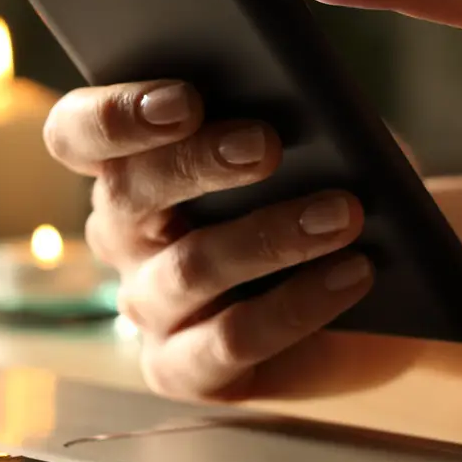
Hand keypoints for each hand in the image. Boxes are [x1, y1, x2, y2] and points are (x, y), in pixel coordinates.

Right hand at [43, 81, 376, 398]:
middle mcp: (123, 236)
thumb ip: (285, 108)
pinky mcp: (186, 370)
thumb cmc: (330, 186)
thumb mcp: (312, 136)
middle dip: (197, 162)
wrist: (383, 283)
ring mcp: (148, 308)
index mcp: (130, 164)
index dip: (114, 116)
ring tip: (343, 212)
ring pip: (189, 269)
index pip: (77, 133)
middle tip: (267, 144)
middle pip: (128, 193)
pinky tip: (352, 273)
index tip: (184, 100)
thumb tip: (294, 91)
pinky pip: (230, 341)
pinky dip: (297, 305)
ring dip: (270, 236)